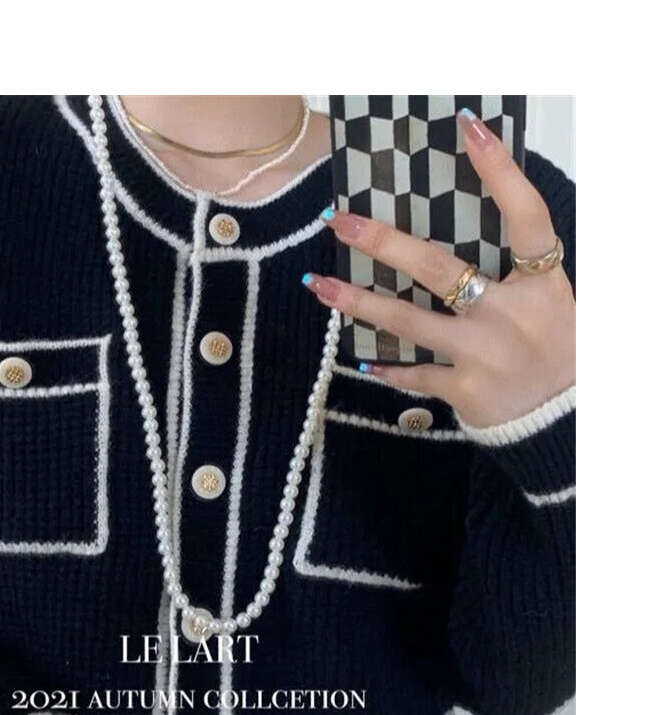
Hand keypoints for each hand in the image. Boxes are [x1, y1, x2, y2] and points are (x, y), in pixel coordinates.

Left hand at [304, 109, 573, 428]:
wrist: (563, 421)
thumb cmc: (550, 350)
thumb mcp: (546, 302)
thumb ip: (510, 270)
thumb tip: (449, 228)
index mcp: (541, 283)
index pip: (525, 216)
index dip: (500, 171)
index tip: (467, 128)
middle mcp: (511, 313)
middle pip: (439, 268)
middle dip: (384, 243)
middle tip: (341, 222)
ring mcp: (485, 353)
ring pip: (409, 321)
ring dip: (358, 302)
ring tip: (317, 285)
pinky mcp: (465, 389)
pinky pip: (415, 374)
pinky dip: (389, 368)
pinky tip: (363, 360)